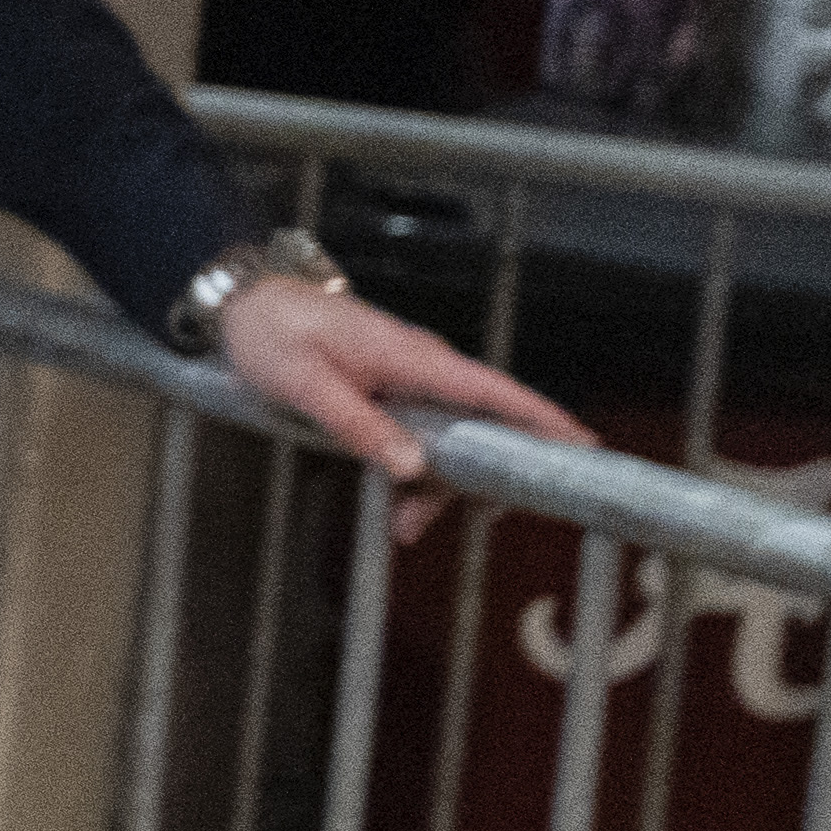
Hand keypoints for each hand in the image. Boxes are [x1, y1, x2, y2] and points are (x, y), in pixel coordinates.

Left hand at [212, 276, 589, 538]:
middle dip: (489, 474)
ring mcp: (410, 380)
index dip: (542, 420)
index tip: (584, 446)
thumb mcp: (308, 386)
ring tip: (407, 527)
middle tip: (493, 515)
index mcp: (413, 358)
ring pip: (450, 440)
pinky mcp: (392, 391)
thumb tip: (412, 467)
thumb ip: (359, 426)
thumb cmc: (274, 333)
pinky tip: (398, 508)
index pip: (493, 390)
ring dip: (438, 486)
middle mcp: (422, 367)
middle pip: (482, 425)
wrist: (246, 303)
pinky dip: (416, 473)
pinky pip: (422, 436)